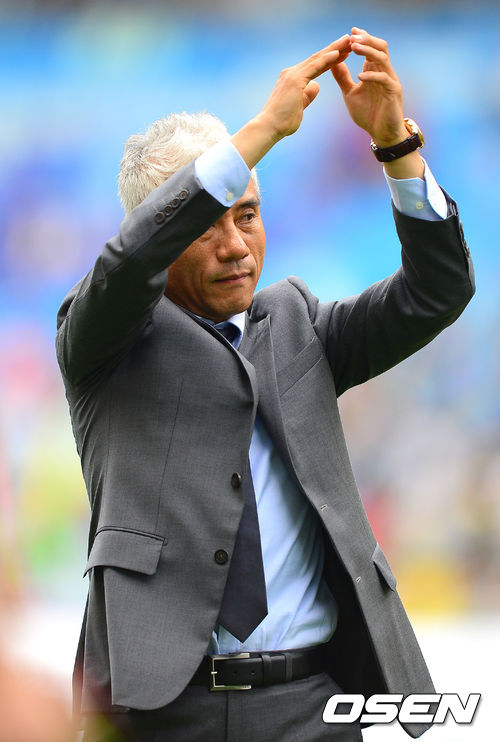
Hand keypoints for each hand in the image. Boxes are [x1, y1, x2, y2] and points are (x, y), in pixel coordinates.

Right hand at [258, 34, 351, 139]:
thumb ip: (307, 95)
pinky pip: (314, 67)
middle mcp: (292, 72)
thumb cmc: (282, 122)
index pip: (316, 66)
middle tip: (350, 39)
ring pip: (317, 59)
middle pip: (317, 58)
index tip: (344, 53)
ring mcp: (293, 75)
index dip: (331, 59)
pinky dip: (326, 60)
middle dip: (335, 48)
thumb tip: (316, 86)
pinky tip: (337, 53)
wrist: (269, 127)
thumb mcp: (300, 106)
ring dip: (334, 49)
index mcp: (293, 78)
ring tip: (349, 40)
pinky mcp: (295, 80)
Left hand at [331, 27, 406, 146]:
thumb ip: (343, 78)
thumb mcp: (350, 93)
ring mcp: (390, 81)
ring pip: (383, 59)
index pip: (371, 48)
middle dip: (367, 40)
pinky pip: (384, 79)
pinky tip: (360, 76)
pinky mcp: (393, 92)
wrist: (381, 134)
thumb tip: (332, 62)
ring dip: (369, 51)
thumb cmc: (368, 114)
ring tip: (355, 48)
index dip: (363, 38)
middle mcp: (384, 72)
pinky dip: (372, 76)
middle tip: (352, 36)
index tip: (350, 32)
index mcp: (374, 71)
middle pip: (380, 47)